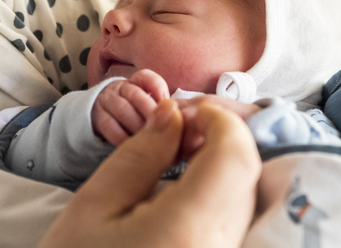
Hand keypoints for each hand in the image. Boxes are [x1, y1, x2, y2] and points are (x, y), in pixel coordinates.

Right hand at [38, 100, 260, 247]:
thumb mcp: (94, 204)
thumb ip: (140, 154)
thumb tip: (173, 113)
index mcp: (187, 230)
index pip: (235, 158)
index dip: (220, 121)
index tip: (188, 110)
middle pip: (246, 178)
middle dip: (221, 141)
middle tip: (177, 130)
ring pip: (245, 203)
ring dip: (221, 170)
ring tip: (176, 160)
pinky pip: (234, 228)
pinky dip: (218, 199)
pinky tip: (182, 194)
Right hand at [91, 69, 168, 145]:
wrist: (103, 118)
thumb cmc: (134, 114)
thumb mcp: (148, 106)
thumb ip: (163, 110)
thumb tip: (180, 120)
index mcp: (135, 82)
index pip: (146, 78)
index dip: (158, 88)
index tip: (168, 103)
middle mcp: (120, 89)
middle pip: (135, 95)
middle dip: (151, 112)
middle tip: (164, 129)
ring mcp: (106, 102)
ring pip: (122, 109)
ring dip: (138, 125)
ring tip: (150, 139)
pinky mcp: (97, 118)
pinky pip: (109, 125)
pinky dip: (122, 136)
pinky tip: (133, 145)